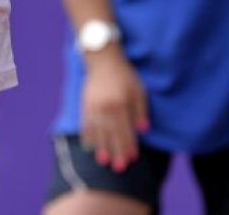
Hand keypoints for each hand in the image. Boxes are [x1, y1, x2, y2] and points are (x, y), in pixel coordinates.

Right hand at [80, 50, 148, 172]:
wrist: (103, 60)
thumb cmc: (125, 75)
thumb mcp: (138, 90)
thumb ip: (141, 110)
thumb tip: (143, 130)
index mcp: (121, 104)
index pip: (126, 129)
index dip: (129, 144)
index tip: (133, 158)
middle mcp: (106, 107)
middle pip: (112, 134)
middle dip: (116, 151)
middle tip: (119, 167)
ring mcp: (94, 106)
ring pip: (98, 131)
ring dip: (101, 148)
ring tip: (103, 161)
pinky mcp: (85, 104)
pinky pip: (86, 124)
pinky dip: (88, 136)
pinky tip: (90, 146)